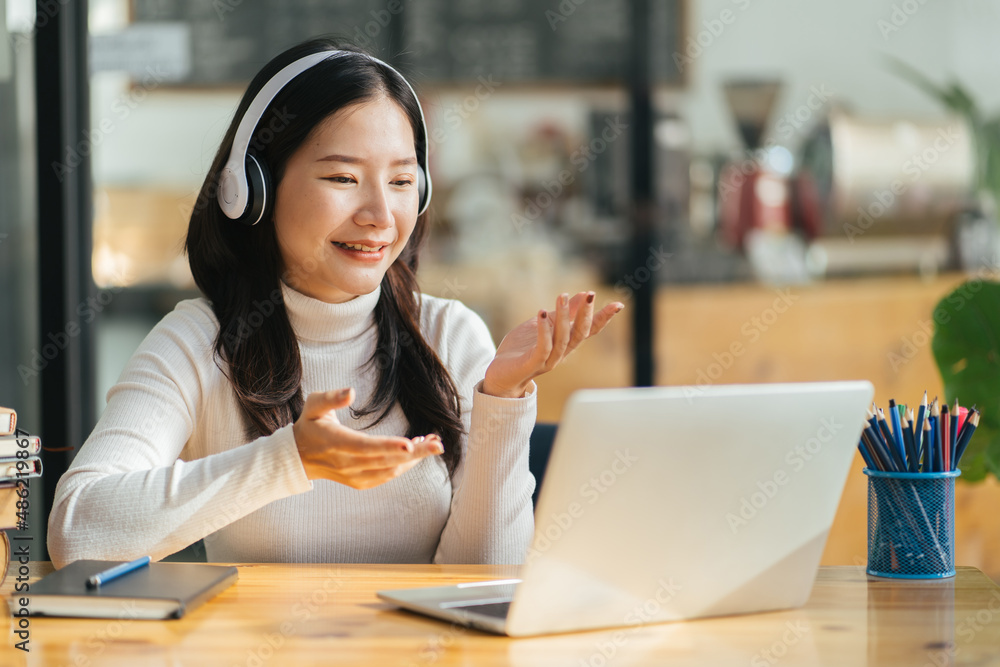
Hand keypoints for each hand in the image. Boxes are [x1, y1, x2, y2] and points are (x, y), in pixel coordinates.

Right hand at [292, 388, 443, 488]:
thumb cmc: (309, 425)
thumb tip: (350, 391)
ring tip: (432, 443)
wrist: (298, 457)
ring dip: (414, 459)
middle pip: (385, 460)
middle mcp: (347, 464)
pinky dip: (404, 465)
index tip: (409, 444)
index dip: (388, 446)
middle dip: (415, 453)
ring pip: (390, 470)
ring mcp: (354, 476)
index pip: (365, 447)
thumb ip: (331, 397)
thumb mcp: (313, 404)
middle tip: (437, 443)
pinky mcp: (361, 482)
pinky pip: (387, 475)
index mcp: (336, 443)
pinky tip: (416, 451)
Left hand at [482, 292, 623, 397]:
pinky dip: (544, 330)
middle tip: (590, 295)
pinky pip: (543, 348)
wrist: (500, 375)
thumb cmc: (522, 349)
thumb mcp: (543, 325)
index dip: (603, 318)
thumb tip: (582, 295)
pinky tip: (543, 312)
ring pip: (562, 340)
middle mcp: (561, 354)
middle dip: (586, 315)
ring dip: (564, 317)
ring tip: (562, 296)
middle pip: (580, 335)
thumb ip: (562, 314)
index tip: (618, 305)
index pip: (589, 331)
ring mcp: (548, 361)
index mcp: (566, 344)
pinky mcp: (532, 364)